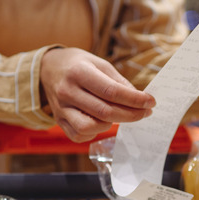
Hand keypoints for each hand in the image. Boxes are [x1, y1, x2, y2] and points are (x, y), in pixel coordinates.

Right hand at [40, 47, 154, 141]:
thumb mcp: (100, 64)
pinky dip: (95, 132)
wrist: (48, 69)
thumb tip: (139, 100)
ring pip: (90, 127)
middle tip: (145, 112)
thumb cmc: (78, 65)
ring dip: (111, 124)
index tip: (150, 102)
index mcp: (79, 72)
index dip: (134, 99)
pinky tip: (101, 121)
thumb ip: (119, 82)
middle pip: (104, 112)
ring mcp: (61, 109)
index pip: (111, 91)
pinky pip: (79, 135)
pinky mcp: (59, 121)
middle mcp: (67, 91)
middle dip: (130, 115)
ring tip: (118, 115)